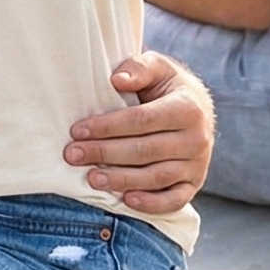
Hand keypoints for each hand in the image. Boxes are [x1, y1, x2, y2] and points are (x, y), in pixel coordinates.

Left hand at [63, 51, 212, 213]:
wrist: (197, 107)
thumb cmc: (166, 85)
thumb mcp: (157, 66)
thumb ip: (139, 68)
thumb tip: (117, 80)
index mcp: (188, 108)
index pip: (142, 120)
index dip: (107, 126)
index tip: (77, 130)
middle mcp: (197, 139)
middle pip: (145, 150)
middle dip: (104, 153)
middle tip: (72, 155)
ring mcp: (197, 165)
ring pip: (157, 177)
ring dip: (122, 180)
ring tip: (91, 178)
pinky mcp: (194, 184)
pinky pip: (176, 200)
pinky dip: (152, 203)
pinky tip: (127, 200)